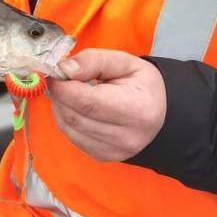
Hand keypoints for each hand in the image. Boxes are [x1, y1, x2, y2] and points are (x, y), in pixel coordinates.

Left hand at [47, 49, 166, 160]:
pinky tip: (75, 106)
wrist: (160, 112)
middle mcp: (126, 137)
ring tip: (69, 91)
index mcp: (136, 110)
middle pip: (74, 116)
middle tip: (60, 78)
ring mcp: (113, 151)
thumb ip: (94, 60)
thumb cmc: (142, 84)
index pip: (87, 102)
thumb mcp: (125, 62)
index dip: (63, 87)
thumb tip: (65, 69)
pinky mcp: (102, 156)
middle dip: (59, 95)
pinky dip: (66, 119)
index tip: (56, 72)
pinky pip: (71, 137)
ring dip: (60, 106)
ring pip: (68, 128)